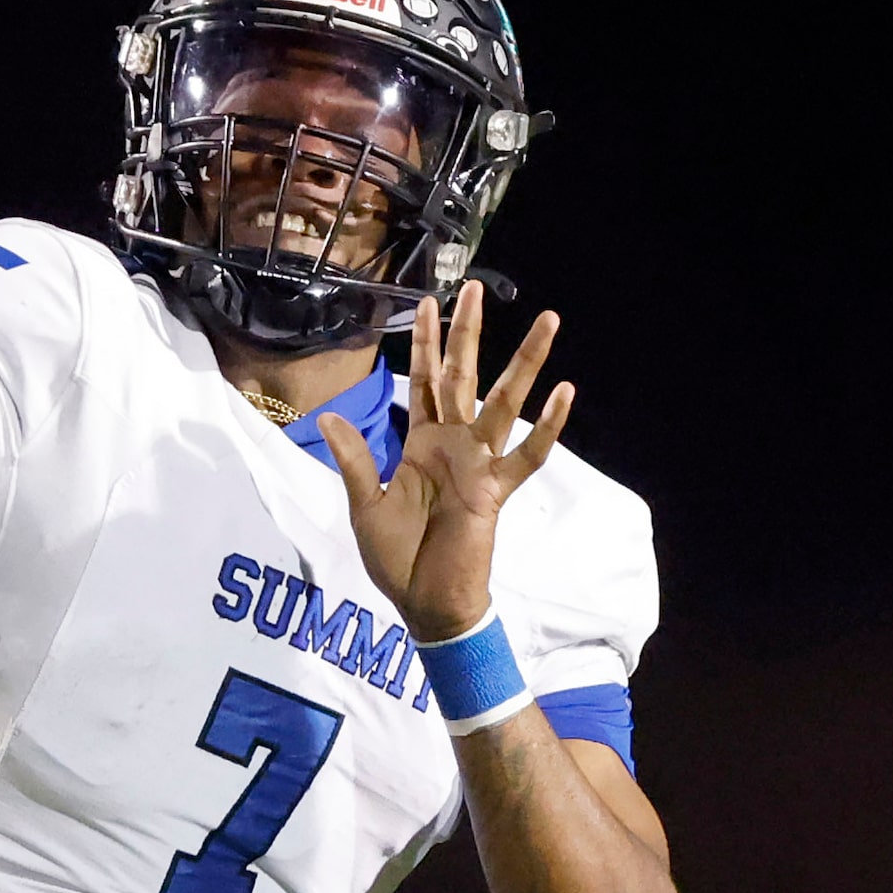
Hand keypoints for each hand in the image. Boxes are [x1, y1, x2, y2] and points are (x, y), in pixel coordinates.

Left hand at [320, 282, 572, 644]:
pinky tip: (564, 394)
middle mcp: (453, 444)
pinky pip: (526, 456)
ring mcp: (478, 464)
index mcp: (422, 443)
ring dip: (525, 363)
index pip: (427, 381)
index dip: (427, 343)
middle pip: (463, 375)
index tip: (427, 300)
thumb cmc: (395, 559)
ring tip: (548, 321)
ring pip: (504, 402)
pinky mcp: (495, 491)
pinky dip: (547, 428)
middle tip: (475, 288)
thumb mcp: (363, 504)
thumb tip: (328, 416)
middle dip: (469, 332)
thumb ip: (354, 459)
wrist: (424, 605)